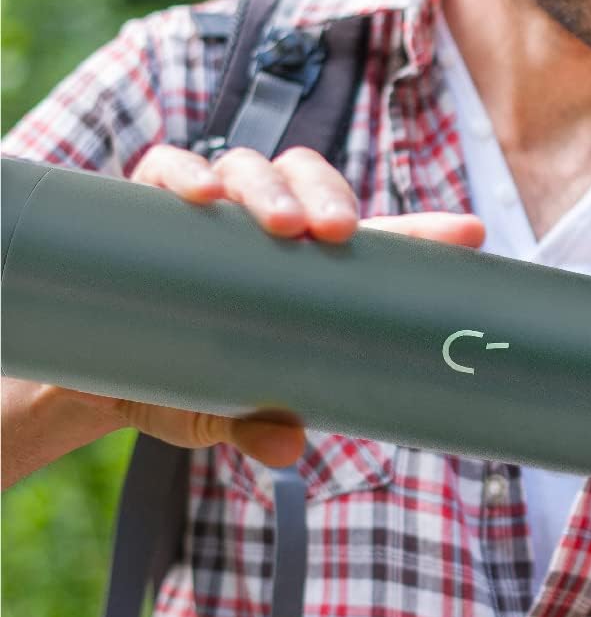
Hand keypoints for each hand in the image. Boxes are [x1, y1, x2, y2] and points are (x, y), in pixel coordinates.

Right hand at [69, 144, 485, 466]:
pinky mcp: (146, 202)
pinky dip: (185, 175)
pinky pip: (167, 169)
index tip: (470, 234)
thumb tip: (285, 447)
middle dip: (329, 197)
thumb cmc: (180, 384)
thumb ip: (254, 424)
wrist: (94, 376)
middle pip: (311, 181)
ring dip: (270, 188)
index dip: (422, 235)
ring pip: (252, 169)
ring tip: (278, 224)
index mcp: (302, 272)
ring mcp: (209, 211)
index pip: (373, 242)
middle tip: (337, 232)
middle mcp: (261, 229)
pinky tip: (200, 195)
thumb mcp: (220, 411)